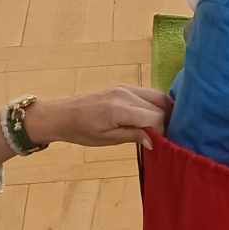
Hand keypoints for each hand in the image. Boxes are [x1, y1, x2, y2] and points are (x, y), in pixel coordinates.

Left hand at [31, 86, 171, 148]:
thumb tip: (154, 141)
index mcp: (120, 109)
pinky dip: (154, 104)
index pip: (155, 117)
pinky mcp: (123, 86)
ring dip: (163, 110)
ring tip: (161, 127)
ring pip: (157, 96)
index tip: (161, 143)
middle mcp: (125, 94)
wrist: (62, 115)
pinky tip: (152, 116)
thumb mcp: (107, 139)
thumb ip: (133, 136)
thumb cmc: (81, 131)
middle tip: (164, 136)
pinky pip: (147, 93)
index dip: (162, 131)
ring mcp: (125, 87)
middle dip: (166, 120)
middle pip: (160, 104)